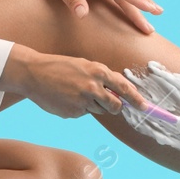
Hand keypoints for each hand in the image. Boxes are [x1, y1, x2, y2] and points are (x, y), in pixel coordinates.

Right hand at [17, 50, 150, 119]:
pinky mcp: (73, 112)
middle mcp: (93, 87)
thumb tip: (120, 93)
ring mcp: (82, 101)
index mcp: (98, 71)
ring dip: (93, 105)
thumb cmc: (60, 66)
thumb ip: (102, 78)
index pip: (124, 88)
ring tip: (76, 92)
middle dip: (114, 106)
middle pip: (115, 106)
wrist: (33, 73)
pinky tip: (66, 98)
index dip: (137, 99)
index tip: (145, 107)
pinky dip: (78, 108)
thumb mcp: (84, 65)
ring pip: (99, 110)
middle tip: (105, 101)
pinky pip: (83, 113)